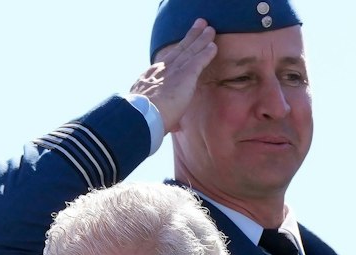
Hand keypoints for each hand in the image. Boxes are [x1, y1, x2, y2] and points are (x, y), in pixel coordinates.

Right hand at [131, 19, 216, 134]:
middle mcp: (161, 71)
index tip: (182, 46)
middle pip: (179, 51)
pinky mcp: (184, 76)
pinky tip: (213, 46)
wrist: (142, 117)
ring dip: (201, 40)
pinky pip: (198, 61)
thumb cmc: (144, 121)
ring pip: (189, 52)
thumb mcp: (152, 115)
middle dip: (190, 38)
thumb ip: (168, 118)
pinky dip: (206, 53)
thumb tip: (174, 127)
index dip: (176, 54)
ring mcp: (173, 72)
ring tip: (209, 30)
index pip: (167, 64)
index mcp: (151, 80)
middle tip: (198, 26)